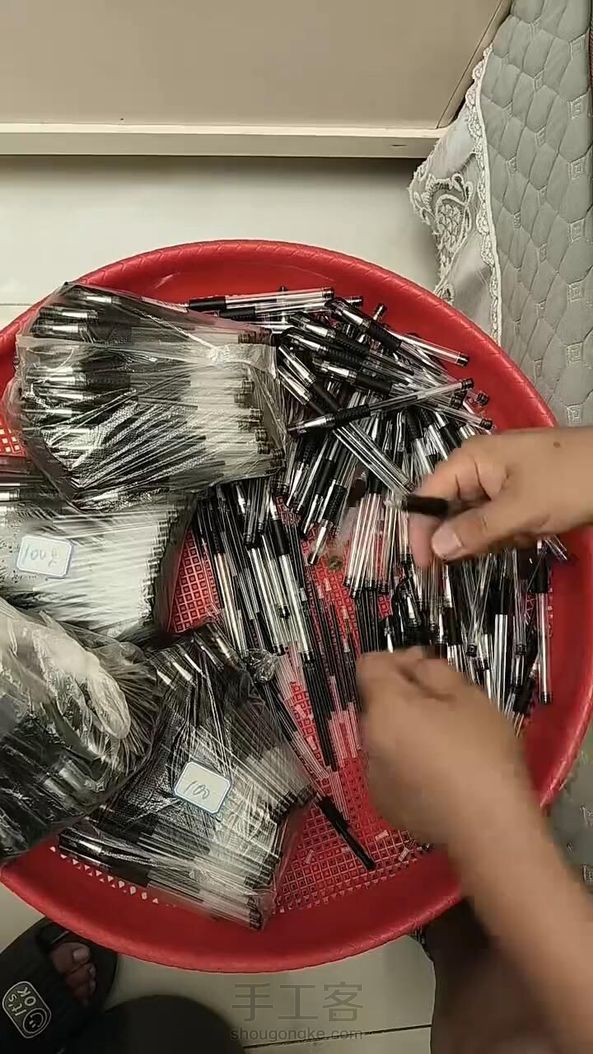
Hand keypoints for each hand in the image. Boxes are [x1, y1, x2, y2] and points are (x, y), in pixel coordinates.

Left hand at [357, 649, 533, 849]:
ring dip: (405, 732)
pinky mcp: (385, 805)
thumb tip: (414, 666)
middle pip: (377, 704)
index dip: (397, 660)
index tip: (426, 668)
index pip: (369, 666)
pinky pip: (390, 769)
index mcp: (385, 711)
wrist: (490, 829)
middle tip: (447, 708)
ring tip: (446, 746)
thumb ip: (433, 670)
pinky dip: (407, 764)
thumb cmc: (484, 755)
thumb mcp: (468, 697)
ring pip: (383, 737)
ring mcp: (373, 777)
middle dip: (404, 699)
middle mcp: (368, 742)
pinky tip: (440, 776)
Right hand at [408, 426, 592, 566]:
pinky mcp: (519, 496)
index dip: (421, 530)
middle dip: (469, 536)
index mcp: (470, 461)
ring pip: (476, 522)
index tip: (424, 566)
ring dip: (496, 537)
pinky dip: (513, 534)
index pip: (428, 495)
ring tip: (524, 532)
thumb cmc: (568, 481)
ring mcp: (500, 483)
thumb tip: (436, 548)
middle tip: (494, 545)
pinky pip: (499, 523)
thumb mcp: (520, 509)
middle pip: (450, 511)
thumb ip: (475, 530)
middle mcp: (478, 469)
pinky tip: (534, 531)